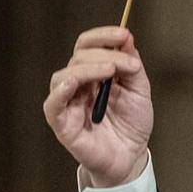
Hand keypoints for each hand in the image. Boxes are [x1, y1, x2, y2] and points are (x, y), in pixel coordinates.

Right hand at [43, 26, 153, 187]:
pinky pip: (53, 104)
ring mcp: (68, 103)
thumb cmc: (131, 124)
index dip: (103, 36)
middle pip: (79, 56)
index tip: (124, 35)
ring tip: (110, 71)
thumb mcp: (139, 89)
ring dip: (87, 68)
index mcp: (93, 73)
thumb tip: (126, 37)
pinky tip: (74, 83)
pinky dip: (61, 90)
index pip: (87, 45)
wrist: (131, 156)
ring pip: (64, 75)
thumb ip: (131, 64)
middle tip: (128, 65)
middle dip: (105, 54)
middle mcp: (77, 85)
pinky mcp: (62, 124)